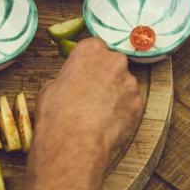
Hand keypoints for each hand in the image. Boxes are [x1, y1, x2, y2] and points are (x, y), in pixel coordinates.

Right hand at [24, 38, 142, 189]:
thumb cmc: (58, 114)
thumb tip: (71, 85)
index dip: (89, 63)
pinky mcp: (138, 103)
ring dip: (115, 95)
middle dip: (105, 77)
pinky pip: (131, 104)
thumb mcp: (51, 87)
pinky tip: (108, 122)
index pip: (94, 47)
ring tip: (98, 113)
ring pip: (124, 85)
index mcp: (91, 50)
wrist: (74, 141)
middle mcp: (114, 61)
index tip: (85, 72)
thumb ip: (68, 78)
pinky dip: (123, 112)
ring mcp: (130, 82)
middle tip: (91, 94)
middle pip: (113, 64)